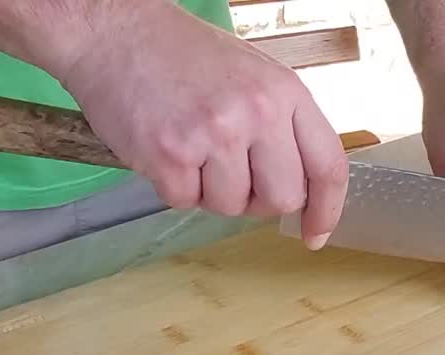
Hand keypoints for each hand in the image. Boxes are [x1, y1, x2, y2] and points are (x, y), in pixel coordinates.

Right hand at [57, 2, 347, 247]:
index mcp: (286, 92)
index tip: (316, 234)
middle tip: (230, 175)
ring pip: (232, 206)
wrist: (116, 30)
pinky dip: (173, 187)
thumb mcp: (254, 77)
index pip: (327, 164)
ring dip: (210, 192)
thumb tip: (299, 188)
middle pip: (283, 198)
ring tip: (191, 150)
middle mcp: (257, 112)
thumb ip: (282, 127)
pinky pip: (185, 202)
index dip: (326, 209)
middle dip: (258, 200)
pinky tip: (165, 149)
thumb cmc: (184, 56)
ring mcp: (214, 133)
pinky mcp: (170, 154)